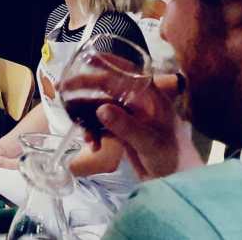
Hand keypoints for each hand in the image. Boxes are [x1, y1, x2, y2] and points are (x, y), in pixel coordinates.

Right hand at [61, 73, 202, 179]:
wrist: (177, 182)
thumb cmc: (173, 158)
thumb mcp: (149, 142)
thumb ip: (126, 126)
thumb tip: (100, 108)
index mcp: (151, 98)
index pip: (129, 73)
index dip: (109, 62)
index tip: (88, 58)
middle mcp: (139, 104)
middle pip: (108, 88)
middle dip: (86, 88)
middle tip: (64, 88)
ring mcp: (130, 118)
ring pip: (102, 108)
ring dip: (87, 117)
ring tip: (81, 130)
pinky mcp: (123, 132)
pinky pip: (102, 126)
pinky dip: (94, 133)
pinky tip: (92, 145)